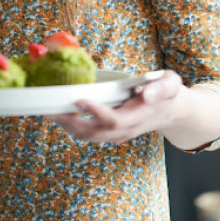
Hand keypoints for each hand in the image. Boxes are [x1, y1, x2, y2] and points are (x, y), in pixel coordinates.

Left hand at [49, 70, 184, 143]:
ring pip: (89, 136)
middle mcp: (125, 130)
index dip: (96, 112)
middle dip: (72, 123)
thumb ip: (161, 87)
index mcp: (138, 117)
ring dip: (68, 126)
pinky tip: (59, 113)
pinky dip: (72, 125)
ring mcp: (117, 134)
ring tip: (49, 111)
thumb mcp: (170, 83)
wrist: (170, 110)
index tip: (79, 99)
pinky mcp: (109, 132)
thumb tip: (147, 93)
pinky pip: (88, 133)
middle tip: (51, 109)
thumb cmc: (167, 92)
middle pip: (95, 133)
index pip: (115, 120)